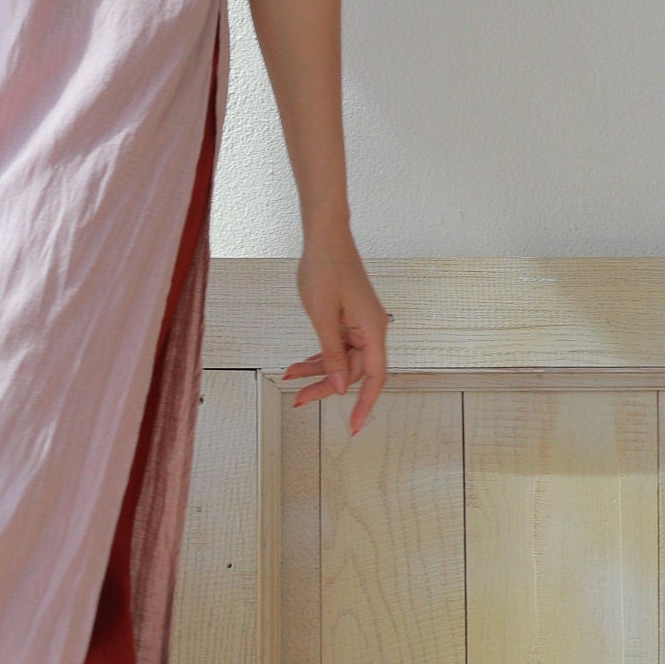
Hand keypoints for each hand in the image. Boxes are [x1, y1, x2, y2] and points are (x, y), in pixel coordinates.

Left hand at [282, 218, 391, 432]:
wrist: (325, 236)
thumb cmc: (325, 269)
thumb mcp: (323, 317)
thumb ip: (331, 354)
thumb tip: (340, 386)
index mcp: (373, 330)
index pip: (374, 377)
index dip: (365, 404)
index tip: (355, 427)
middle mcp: (372, 329)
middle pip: (354, 370)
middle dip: (325, 386)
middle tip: (298, 401)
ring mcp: (361, 323)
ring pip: (343, 358)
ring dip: (318, 370)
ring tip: (290, 379)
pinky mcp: (350, 317)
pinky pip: (338, 344)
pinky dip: (320, 354)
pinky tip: (299, 364)